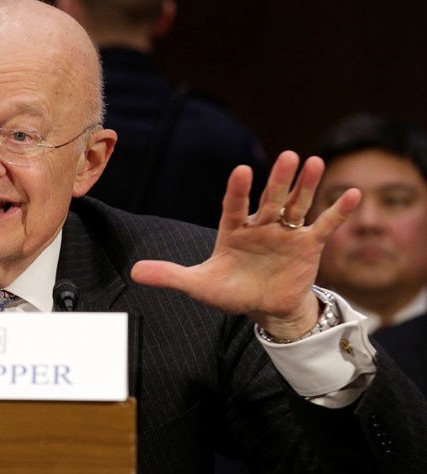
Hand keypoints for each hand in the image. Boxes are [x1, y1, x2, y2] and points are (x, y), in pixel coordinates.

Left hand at [130, 150, 360, 339]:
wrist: (262, 307)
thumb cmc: (229, 291)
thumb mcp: (199, 285)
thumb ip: (170, 275)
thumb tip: (134, 272)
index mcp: (233, 230)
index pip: (234, 205)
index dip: (238, 190)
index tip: (241, 171)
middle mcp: (261, 225)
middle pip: (270, 199)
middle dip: (278, 180)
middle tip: (287, 156)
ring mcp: (285, 233)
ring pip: (297, 204)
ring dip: (306, 185)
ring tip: (313, 161)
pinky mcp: (307, 245)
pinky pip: (324, 225)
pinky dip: (337, 212)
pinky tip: (351, 194)